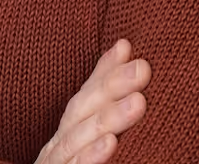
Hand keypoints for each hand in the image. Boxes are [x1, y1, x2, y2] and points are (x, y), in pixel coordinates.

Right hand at [34, 39, 150, 163]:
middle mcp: (59, 141)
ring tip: (139, 102)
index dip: (106, 69)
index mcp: (70, 130)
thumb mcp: (92, 137)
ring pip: (78, 135)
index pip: (87, 93)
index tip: (127, 46)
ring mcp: (56, 161)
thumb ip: (107, 108)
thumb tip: (126, 56)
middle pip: (82, 107)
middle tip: (143, 68)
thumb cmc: (78, 163)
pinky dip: (90, 155)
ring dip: (109, 117)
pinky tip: (111, 143)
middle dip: (112, 85)